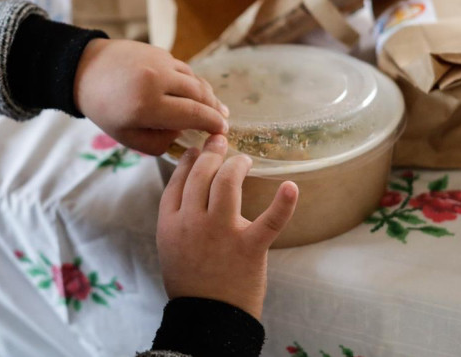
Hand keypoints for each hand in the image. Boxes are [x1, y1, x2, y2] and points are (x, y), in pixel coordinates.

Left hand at [74, 39, 228, 154]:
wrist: (85, 70)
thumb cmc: (105, 108)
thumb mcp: (127, 136)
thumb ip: (158, 142)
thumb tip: (183, 135)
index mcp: (147, 104)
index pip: (192, 114)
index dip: (212, 123)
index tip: (222, 132)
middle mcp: (157, 79)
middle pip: (200, 94)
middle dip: (215, 109)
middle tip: (222, 122)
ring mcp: (159, 61)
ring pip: (194, 80)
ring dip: (207, 95)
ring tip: (215, 107)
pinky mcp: (159, 51)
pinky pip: (184, 69)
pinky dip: (192, 82)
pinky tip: (194, 93)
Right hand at [156, 134, 298, 318]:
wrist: (207, 319)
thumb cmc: (191, 283)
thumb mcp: (170, 247)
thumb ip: (177, 219)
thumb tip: (189, 190)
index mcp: (170, 224)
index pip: (178, 180)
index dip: (189, 160)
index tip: (197, 148)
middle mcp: (192, 223)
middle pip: (201, 174)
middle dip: (213, 153)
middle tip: (221, 141)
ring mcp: (220, 233)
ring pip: (226, 183)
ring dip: (236, 165)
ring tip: (244, 160)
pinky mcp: (249, 247)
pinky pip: (270, 220)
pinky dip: (284, 203)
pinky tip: (290, 187)